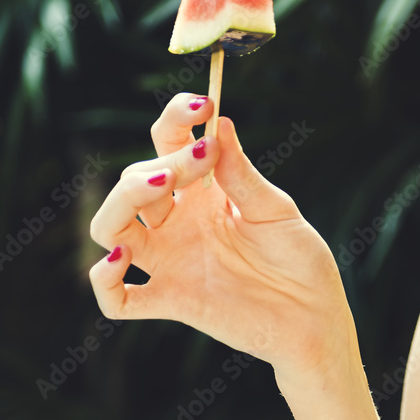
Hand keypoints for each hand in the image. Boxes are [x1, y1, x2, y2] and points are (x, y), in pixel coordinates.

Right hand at [88, 94, 356, 393]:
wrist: (314, 315)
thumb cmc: (299, 257)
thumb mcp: (275, 210)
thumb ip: (242, 174)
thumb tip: (220, 123)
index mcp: (205, 191)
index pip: (168, 144)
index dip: (175, 119)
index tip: (202, 104)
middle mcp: (179, 222)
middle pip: (135, 182)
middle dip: (162, 162)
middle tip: (202, 156)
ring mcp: (171, 261)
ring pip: (111, 228)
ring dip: (121, 204)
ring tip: (160, 187)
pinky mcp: (172, 300)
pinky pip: (117, 298)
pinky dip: (105, 280)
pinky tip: (122, 257)